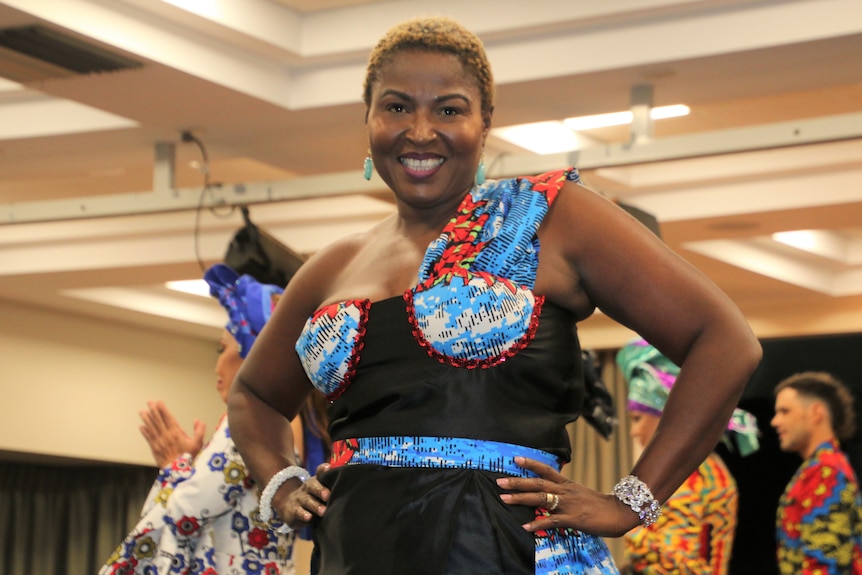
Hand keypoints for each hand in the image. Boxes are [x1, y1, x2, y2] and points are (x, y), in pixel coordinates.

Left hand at [139, 400, 205, 466]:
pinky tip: (141, 426)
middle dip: (153, 411)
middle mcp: (166, 436)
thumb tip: (198, 420)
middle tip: (149, 402)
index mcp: (176, 433)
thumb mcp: (198, 444)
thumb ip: (199, 431)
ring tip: (142, 411)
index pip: (168, 418)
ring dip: (146, 419)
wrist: (178, 473)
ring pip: (151, 428)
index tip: (159, 402)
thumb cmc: (188, 458)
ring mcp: (159, 442)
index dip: (163, 410)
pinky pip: (148, 438)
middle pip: (158, 421)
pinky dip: (144, 432)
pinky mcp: (154, 448)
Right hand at [273, 462, 330, 530]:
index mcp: (315, 481)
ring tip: (323, 511)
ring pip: (307, 501)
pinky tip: (308, 517)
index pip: (319, 473)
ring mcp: (299, 499)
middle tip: (327, 495)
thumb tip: (348, 487)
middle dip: (320, 490)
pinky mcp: (293, 510)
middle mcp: (307, 488)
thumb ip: (330, 488)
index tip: (328, 467)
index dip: (323, 469)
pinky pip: (298, 512)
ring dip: (315, 506)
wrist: (289, 506)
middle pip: (312, 486)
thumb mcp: (320, 492)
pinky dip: (303, 515)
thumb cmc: (312, 498)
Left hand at [495, 456, 637, 537]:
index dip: (530, 464)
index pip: (546, 470)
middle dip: (517, 482)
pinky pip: (552, 520)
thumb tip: (550, 496)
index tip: (515, 459)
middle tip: (500, 482)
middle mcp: (566, 491)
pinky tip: (526, 526)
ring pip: (541, 499)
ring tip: (504, 499)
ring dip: (521, 499)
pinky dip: (538, 523)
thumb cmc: (600, 505)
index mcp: (567, 485)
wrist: (620, 512)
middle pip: (538, 484)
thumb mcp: (581, 494)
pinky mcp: (573, 518)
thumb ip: (565, 494)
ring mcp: (569, 504)